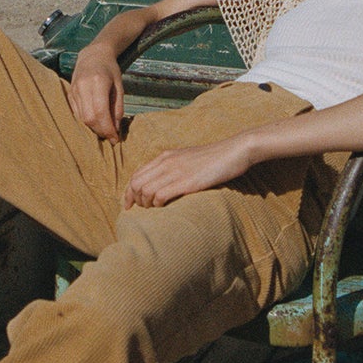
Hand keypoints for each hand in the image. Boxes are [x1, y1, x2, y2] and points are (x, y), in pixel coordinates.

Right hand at [66, 44, 124, 140]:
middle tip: (111, 136)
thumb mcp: (119, 87)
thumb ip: (117, 108)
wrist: (93, 55)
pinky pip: (76, 114)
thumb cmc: (110, 70)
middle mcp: (83, 86)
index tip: (115, 139)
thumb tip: (115, 130)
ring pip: (81, 118)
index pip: (100, 112)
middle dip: (100, 131)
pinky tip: (95, 122)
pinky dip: (86, 121)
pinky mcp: (69, 94)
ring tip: (104, 129)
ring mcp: (73, 90)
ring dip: (93, 128)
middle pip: (89, 118)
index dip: (107, 129)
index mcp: (98, 82)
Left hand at [123, 134, 254, 208]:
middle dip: (133, 200)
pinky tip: (163, 207)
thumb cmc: (214, 158)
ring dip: (145, 204)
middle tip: (138, 211)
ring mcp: (175, 171)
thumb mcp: (188, 159)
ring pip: (144, 190)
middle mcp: (166, 162)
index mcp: (165, 156)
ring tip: (152, 210)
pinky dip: (157, 204)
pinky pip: (160, 195)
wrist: (234, 151)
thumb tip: (164, 184)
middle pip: (136, 183)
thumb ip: (174, 167)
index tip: (128, 205)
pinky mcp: (186, 182)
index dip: (128, 192)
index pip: (136, 174)